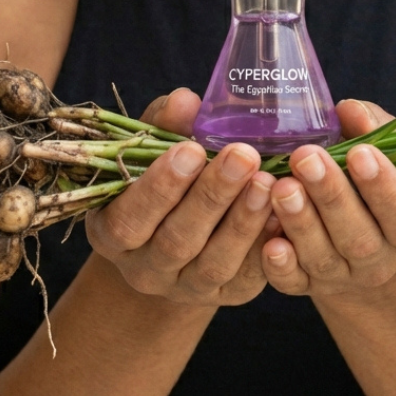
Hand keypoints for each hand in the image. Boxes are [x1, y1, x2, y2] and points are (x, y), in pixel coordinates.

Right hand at [83, 89, 278, 305]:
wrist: (176, 236)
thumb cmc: (163, 177)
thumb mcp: (153, 149)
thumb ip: (165, 125)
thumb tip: (185, 100)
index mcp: (113, 233)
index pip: (129, 218)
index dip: (160, 186)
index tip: (191, 149)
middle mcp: (145, 269)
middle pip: (176, 240)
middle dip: (211, 196)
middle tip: (243, 156)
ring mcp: (186, 287)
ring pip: (214, 263)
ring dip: (242, 222)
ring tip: (267, 182)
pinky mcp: (227, 295)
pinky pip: (247, 277)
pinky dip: (265, 246)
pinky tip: (282, 213)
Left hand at [262, 99, 395, 298]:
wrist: (353, 235)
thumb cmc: (365, 178)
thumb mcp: (380, 151)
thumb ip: (370, 128)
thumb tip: (350, 110)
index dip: (384, 186)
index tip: (361, 153)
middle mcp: (379, 259)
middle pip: (358, 236)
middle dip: (331, 195)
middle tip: (305, 158)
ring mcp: (342, 277)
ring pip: (323, 259)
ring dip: (301, 223)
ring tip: (281, 187)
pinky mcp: (307, 286)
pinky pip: (293, 284)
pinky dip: (281, 266)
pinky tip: (269, 242)